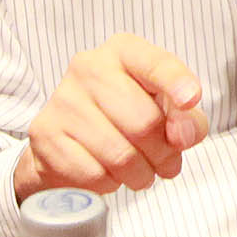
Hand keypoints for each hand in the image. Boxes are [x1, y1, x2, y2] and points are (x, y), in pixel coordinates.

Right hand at [15, 35, 205, 198]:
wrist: (66, 140)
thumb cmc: (125, 118)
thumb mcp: (164, 110)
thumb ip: (186, 120)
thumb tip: (182, 136)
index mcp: (123, 52)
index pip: (155, 63)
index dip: (176, 82)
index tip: (191, 99)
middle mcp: (88, 67)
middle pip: (144, 123)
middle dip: (164, 154)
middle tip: (165, 163)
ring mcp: (63, 100)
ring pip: (120, 155)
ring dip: (141, 175)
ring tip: (140, 173)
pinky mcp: (45, 134)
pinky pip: (95, 174)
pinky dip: (110, 184)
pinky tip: (109, 173)